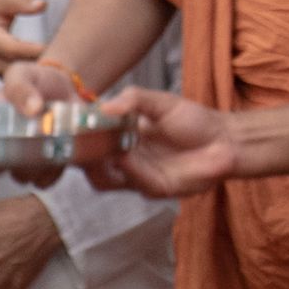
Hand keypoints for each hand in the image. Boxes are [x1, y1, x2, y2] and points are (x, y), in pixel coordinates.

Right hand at [0, 60, 84, 187]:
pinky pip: (46, 180)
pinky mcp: (50, 165)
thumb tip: (32, 108)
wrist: (66, 86)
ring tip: (51, 142)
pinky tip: (60, 151)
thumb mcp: (22, 74)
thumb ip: (20, 88)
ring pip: (26, 177)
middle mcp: (7, 149)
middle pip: (6, 170)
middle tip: (38, 139)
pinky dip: (54, 170)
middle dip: (22, 158)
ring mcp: (28, 159)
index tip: (12, 142)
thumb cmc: (37, 80)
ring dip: (39, 164)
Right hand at [87, 87, 240, 197]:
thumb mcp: (160, 102)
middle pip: (90, 166)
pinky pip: (133, 182)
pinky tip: (125, 154)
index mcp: (122, 136)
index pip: (90, 140)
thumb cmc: (193, 120)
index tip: (64, 125)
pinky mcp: (155, 188)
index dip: (76, 136)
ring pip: (104, 179)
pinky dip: (127, 169)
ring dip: (97, 165)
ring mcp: (138, 176)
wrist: (225, 139)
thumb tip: (103, 107)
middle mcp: (125, 159)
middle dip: (79, 156)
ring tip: (95, 148)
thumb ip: (133, 100)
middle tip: (73, 142)